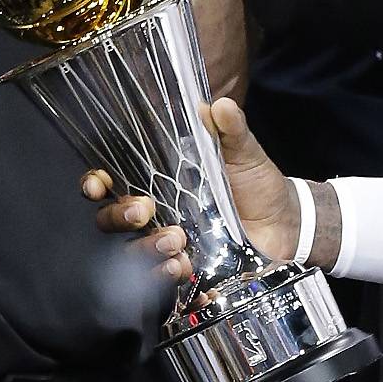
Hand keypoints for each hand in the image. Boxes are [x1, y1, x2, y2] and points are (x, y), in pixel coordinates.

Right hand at [83, 98, 299, 281]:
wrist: (286, 221)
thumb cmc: (256, 182)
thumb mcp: (244, 152)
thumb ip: (230, 130)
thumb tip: (220, 105)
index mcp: (162, 180)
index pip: (114, 182)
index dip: (96, 183)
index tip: (98, 184)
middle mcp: (158, 212)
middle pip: (112, 218)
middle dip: (119, 215)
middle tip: (143, 211)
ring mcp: (170, 241)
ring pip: (133, 249)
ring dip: (146, 246)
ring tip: (176, 240)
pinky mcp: (188, 265)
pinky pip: (162, 275)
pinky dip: (166, 272)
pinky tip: (182, 264)